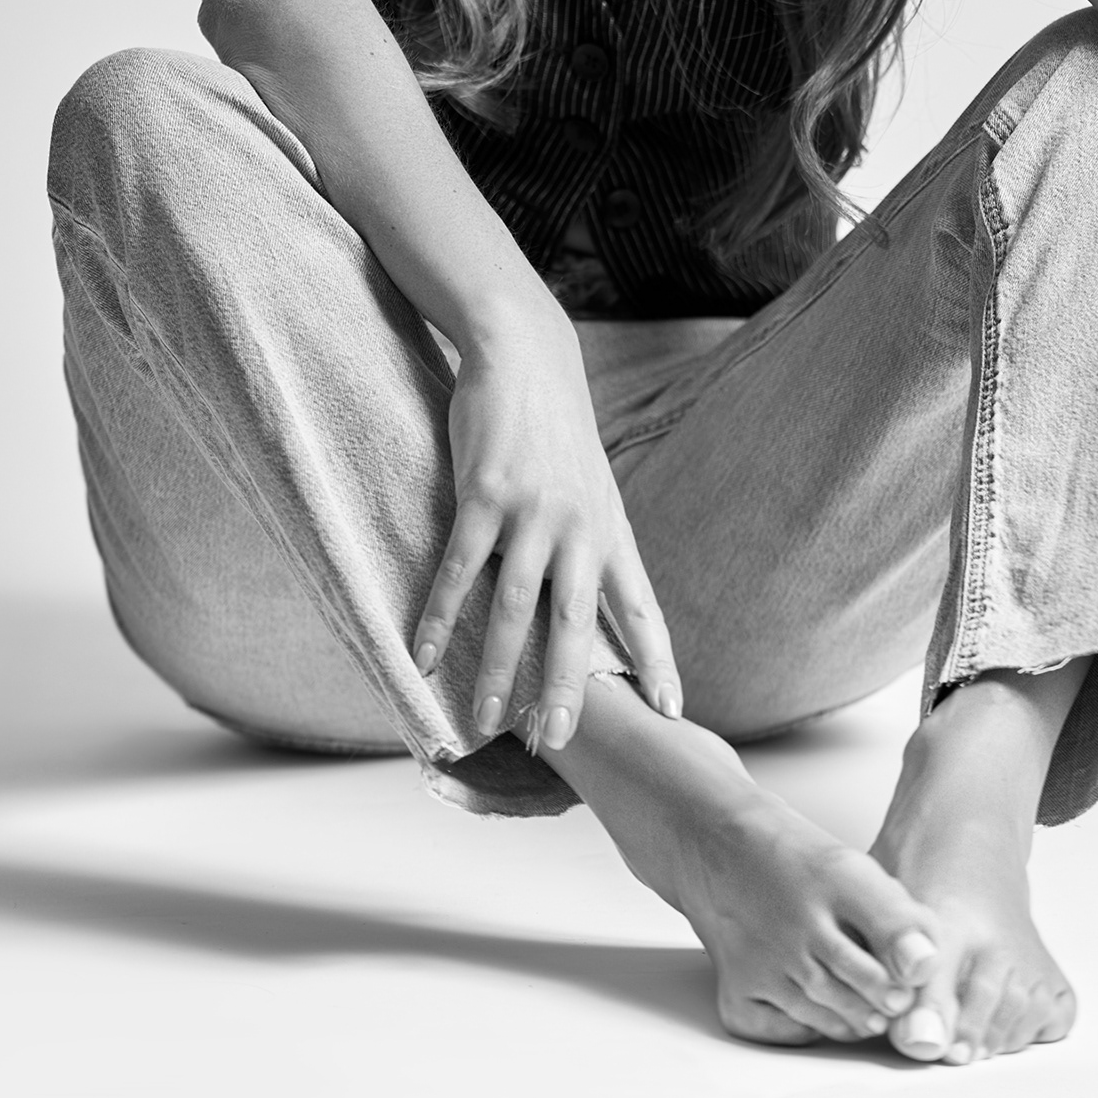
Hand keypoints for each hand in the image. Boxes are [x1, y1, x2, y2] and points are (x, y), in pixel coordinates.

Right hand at [413, 310, 680, 752]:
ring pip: (515, 607)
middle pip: (577, 622)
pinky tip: (422, 654)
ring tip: (487, 720)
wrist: (526, 356)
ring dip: (498, 668)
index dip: (658, 660)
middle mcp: (579, 528)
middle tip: (558, 741)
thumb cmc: (555, 432)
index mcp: (610, 530)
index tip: (674, 711)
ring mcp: (533, 512)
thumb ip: (591, 546)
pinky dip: (440, 615)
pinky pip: (461, 568)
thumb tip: (589, 609)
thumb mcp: (590, 488)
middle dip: (569, 687)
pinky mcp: (485, 494)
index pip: (640, 607)